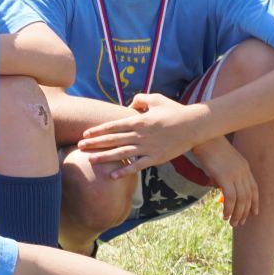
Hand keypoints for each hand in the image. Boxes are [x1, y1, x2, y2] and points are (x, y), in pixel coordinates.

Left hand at [77, 92, 202, 177]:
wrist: (195, 125)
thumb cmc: (175, 111)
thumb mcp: (156, 99)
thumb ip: (140, 99)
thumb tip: (129, 104)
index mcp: (138, 120)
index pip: (113, 126)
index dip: (98, 130)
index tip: (85, 133)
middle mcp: (140, 135)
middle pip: (113, 140)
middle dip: (94, 143)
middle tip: (79, 146)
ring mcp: (147, 147)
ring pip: (121, 154)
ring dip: (104, 157)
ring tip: (89, 160)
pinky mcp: (156, 158)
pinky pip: (137, 166)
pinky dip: (124, 171)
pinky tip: (112, 175)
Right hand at [189, 136, 256, 225]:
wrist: (202, 136)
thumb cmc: (207, 146)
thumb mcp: (221, 160)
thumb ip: (225, 172)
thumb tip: (220, 186)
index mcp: (244, 166)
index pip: (254, 188)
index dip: (255, 202)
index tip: (254, 213)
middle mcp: (243, 171)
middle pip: (248, 196)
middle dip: (245, 212)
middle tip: (239, 223)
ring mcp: (235, 174)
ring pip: (241, 200)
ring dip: (237, 214)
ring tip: (232, 223)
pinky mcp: (224, 177)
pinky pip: (231, 198)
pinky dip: (229, 209)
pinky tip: (224, 215)